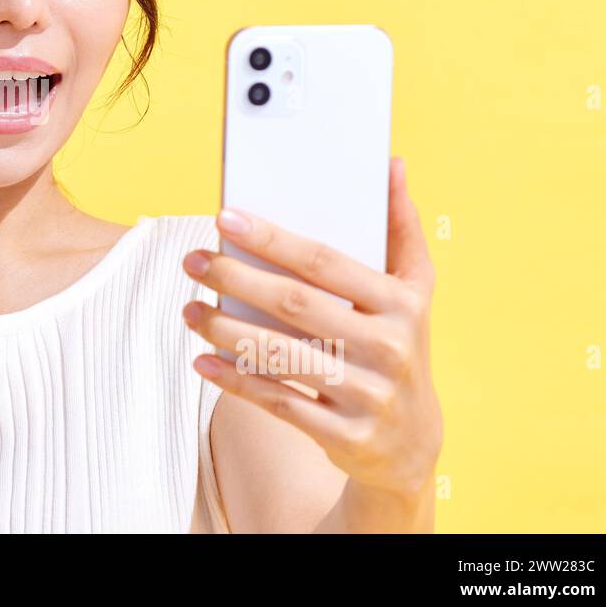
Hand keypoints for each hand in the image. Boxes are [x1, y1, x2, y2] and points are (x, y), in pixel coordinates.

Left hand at [180, 157, 441, 500]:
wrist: (413, 442)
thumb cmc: (400, 346)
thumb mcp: (415, 291)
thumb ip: (401, 228)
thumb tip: (391, 163)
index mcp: (402, 304)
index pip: (324, 262)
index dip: (271, 238)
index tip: (225, 218)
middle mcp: (388, 348)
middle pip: (294, 304)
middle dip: (235, 279)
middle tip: (193, 262)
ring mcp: (367, 394)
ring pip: (280, 355)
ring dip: (224, 330)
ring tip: (190, 310)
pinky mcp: (345, 433)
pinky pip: (278, 401)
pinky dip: (235, 381)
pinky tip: (202, 361)